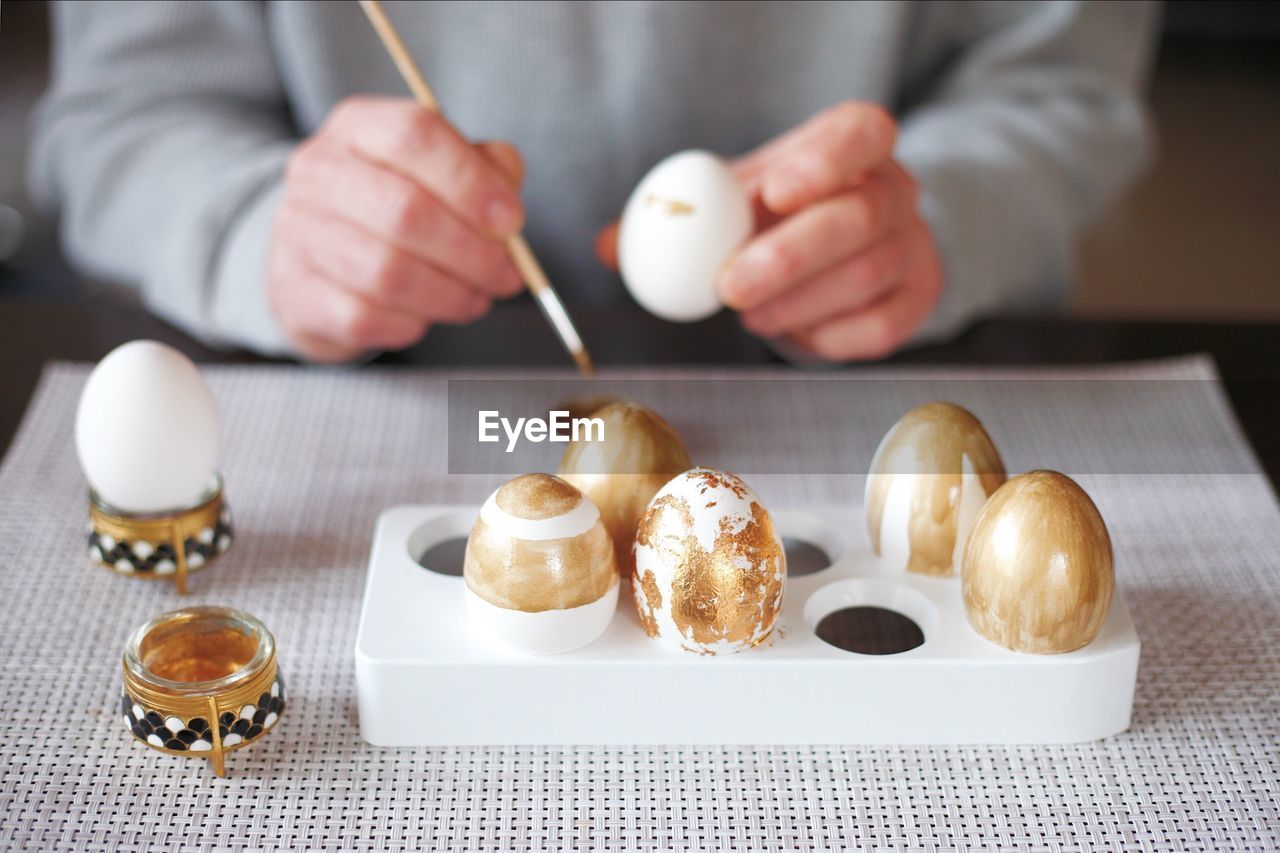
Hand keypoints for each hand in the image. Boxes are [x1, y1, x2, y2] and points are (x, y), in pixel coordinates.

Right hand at [268, 96, 525, 361]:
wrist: (315, 258)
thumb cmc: (392, 207)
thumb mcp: (438, 171)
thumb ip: (484, 171)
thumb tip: (506, 205)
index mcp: (359, 127)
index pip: (416, 136)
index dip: (473, 182)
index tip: (512, 222)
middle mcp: (319, 172)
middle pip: (406, 212)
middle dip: (473, 253)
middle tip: (507, 276)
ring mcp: (300, 233)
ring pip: (389, 273)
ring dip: (450, 295)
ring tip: (475, 299)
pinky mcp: (299, 293)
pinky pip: (368, 317)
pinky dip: (412, 323)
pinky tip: (425, 315)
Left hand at [597, 102, 942, 361]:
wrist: (843, 250)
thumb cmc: (777, 215)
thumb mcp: (732, 199)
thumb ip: (676, 216)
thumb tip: (609, 246)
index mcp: (853, 143)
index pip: (860, 133)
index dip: (822, 161)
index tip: (772, 192)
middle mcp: (894, 189)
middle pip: (857, 218)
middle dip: (789, 256)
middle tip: (731, 286)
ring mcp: (912, 245)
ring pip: (864, 277)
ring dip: (795, 304)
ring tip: (750, 314)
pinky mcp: (917, 298)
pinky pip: (877, 327)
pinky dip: (824, 337)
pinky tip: (790, 330)